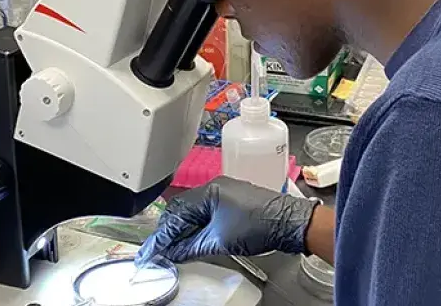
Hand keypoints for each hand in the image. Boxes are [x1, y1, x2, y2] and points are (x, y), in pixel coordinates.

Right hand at [135, 176, 317, 265]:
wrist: (288, 222)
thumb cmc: (260, 224)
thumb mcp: (219, 241)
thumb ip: (191, 247)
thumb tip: (173, 253)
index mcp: (208, 191)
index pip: (176, 214)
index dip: (162, 235)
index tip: (152, 251)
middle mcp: (216, 187)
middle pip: (183, 210)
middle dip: (171, 231)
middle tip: (160, 250)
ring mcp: (227, 192)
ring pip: (196, 211)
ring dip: (185, 229)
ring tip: (175, 248)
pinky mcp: (235, 201)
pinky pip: (209, 212)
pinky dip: (199, 226)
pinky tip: (195, 239)